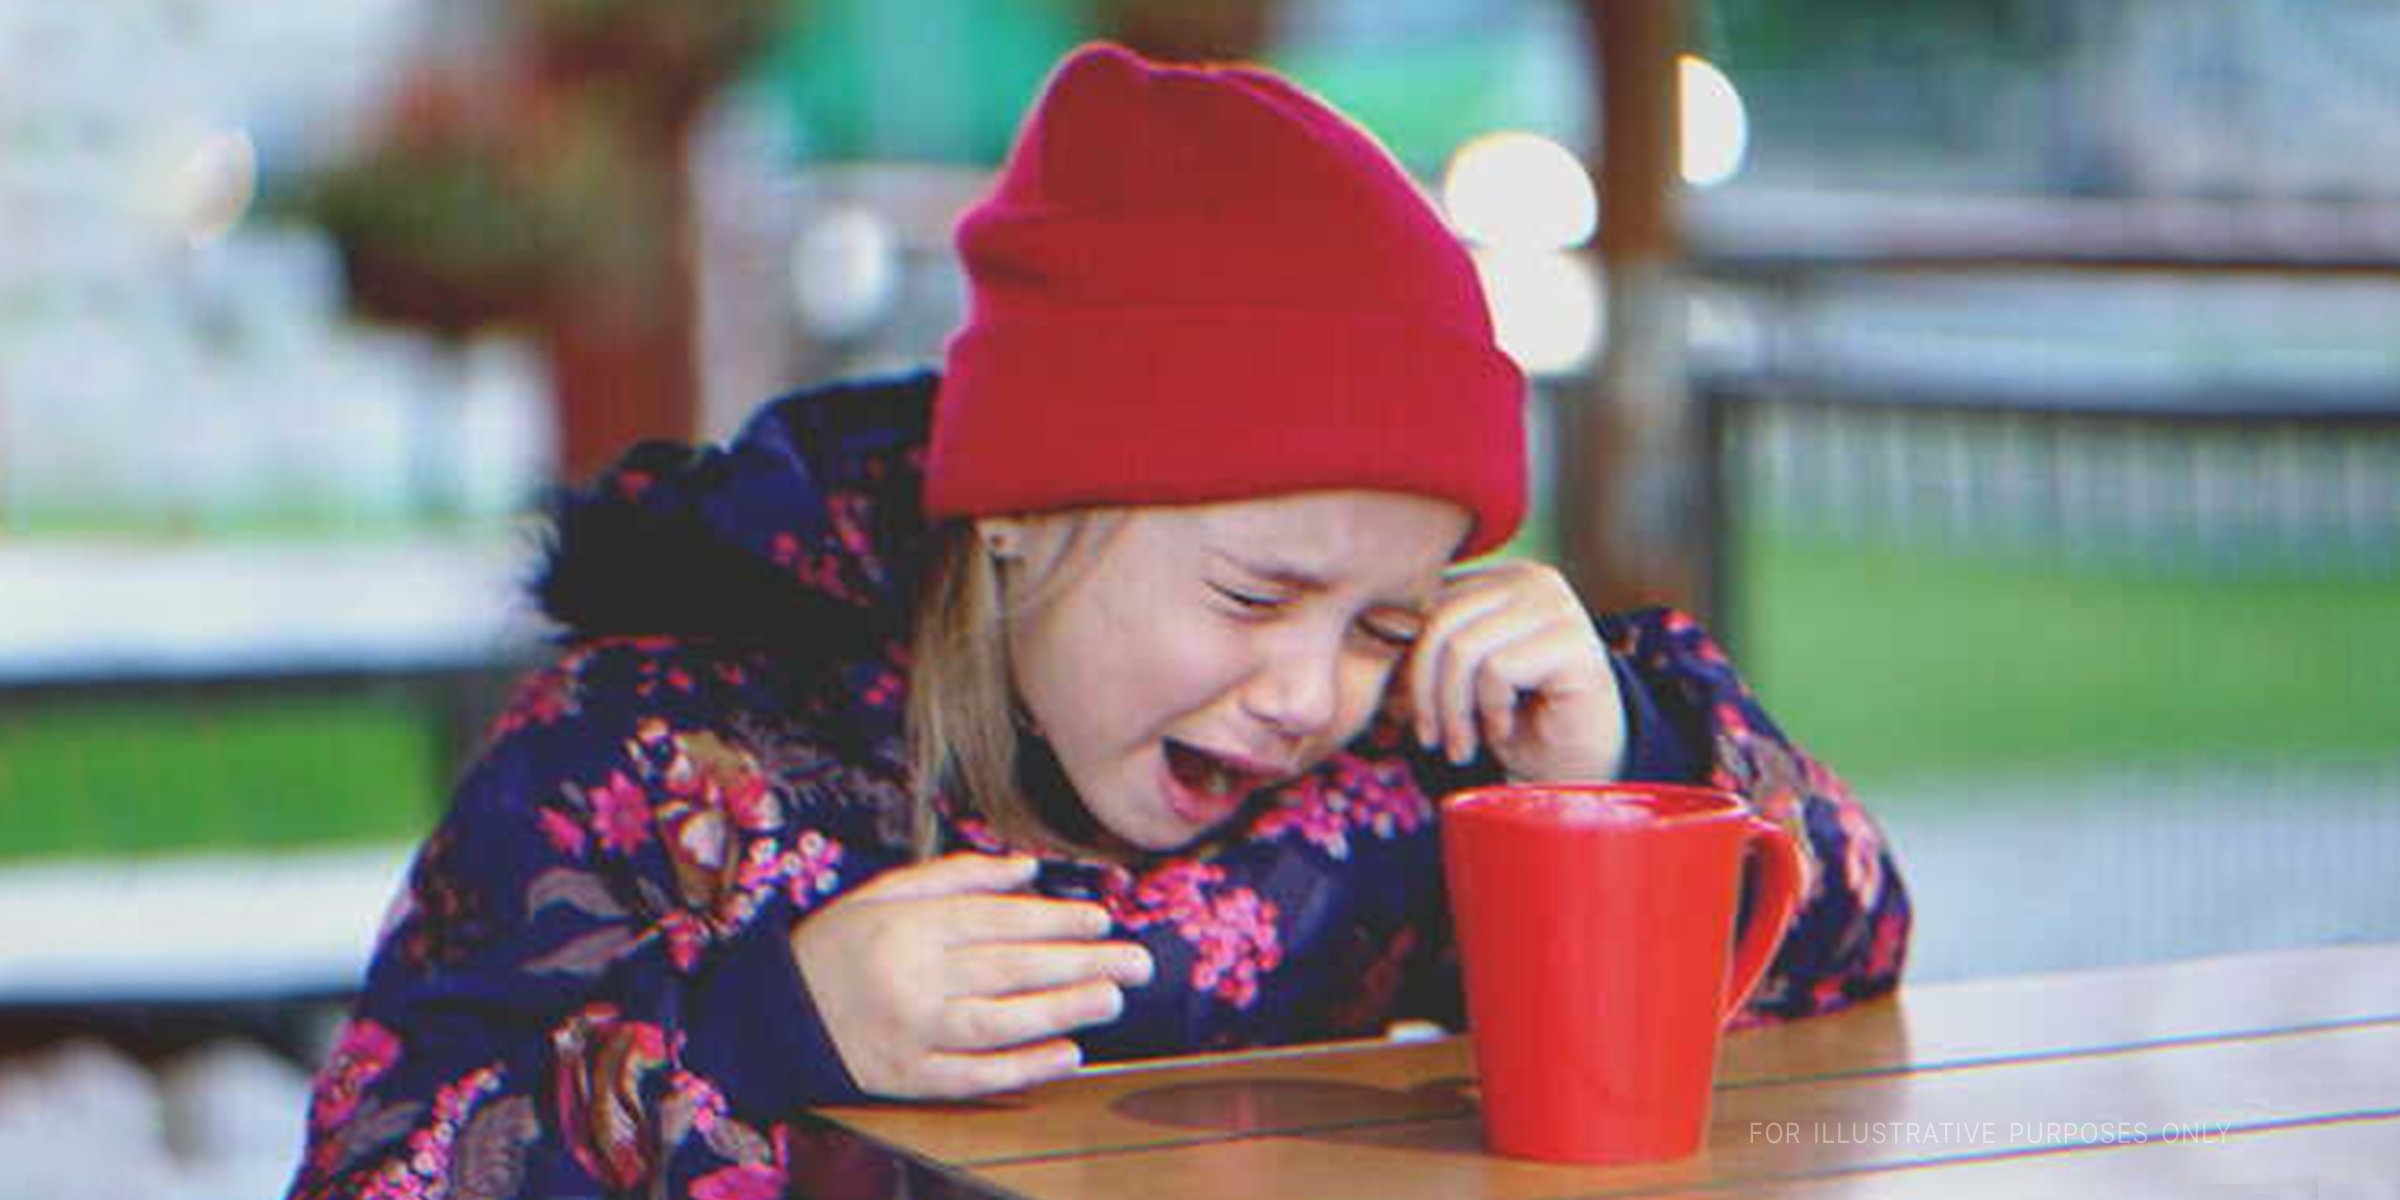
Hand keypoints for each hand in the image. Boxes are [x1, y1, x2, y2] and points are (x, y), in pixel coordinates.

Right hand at [789, 853, 1153, 1098]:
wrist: (774, 1015)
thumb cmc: (840, 945)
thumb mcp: (887, 892)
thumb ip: (959, 875)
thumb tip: (1029, 867)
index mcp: (911, 927)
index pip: (997, 921)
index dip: (1055, 919)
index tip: (1103, 918)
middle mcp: (914, 978)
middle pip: (1010, 968)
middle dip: (1080, 962)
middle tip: (1138, 961)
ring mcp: (912, 1032)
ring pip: (1000, 1021)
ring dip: (1062, 1010)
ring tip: (1113, 998)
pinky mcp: (908, 1078)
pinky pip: (974, 1074)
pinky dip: (1024, 1067)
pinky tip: (1068, 1055)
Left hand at [1406, 560, 1625, 782]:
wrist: (1573, 770)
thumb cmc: (1510, 722)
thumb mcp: (1455, 677)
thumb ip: (1423, 645)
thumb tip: (1365, 624)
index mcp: (1499, 578)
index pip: (1428, 599)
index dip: (1407, 660)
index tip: (1403, 712)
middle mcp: (1532, 579)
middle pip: (1439, 620)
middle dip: (1423, 689)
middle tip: (1428, 738)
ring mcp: (1556, 605)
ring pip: (1463, 647)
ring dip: (1454, 709)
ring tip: (1461, 744)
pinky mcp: (1573, 640)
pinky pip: (1497, 669)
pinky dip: (1490, 711)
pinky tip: (1503, 729)